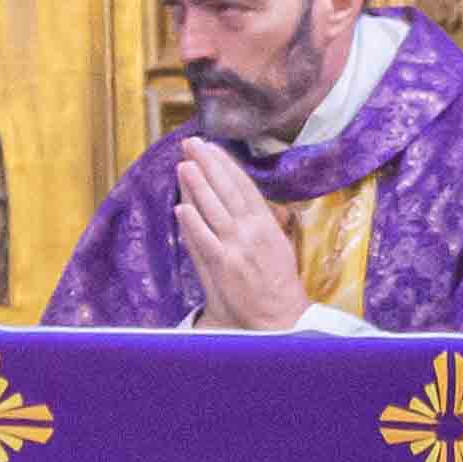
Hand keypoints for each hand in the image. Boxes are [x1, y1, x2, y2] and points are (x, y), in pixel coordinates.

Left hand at [170, 140, 311, 330]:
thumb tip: (240, 202)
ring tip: (184, 164)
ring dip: (198, 186)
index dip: (226, 165)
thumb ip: (257, 224)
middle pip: (228, 191)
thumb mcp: (276, 246)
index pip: (244, 187)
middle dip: (208, 164)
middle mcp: (252, 232)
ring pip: (214, 210)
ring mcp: (237, 248)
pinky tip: (181, 206)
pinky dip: (193, 223)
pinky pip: (205, 241)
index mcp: (267, 225)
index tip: (211, 147)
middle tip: (191, 143)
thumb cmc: (276, 283)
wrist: (280, 318)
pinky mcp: (224, 266)